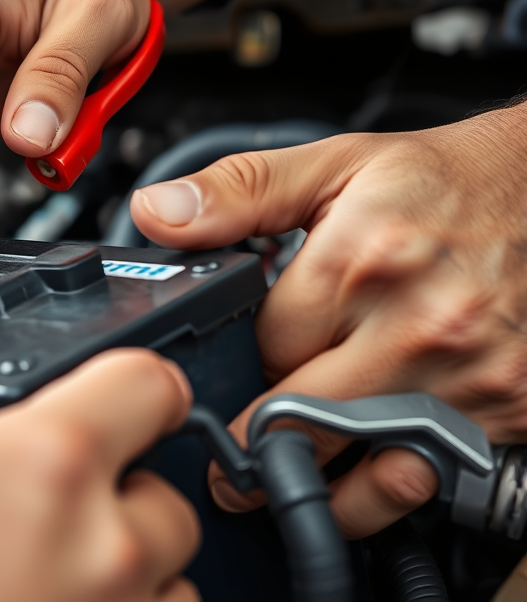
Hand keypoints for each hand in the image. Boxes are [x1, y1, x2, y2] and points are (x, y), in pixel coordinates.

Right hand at [0, 349, 198, 601]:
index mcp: (42, 463)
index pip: (148, 386)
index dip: (138, 394)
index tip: (131, 407)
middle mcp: (100, 546)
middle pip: (168, 502)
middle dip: (121, 509)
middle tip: (53, 526)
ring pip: (171, 587)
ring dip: (126, 582)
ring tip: (49, 587)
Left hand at [130, 103, 526, 538]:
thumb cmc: (441, 183)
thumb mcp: (333, 165)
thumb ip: (237, 192)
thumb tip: (155, 213)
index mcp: (362, 259)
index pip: (263, 349)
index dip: (243, 360)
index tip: (243, 359)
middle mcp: (419, 323)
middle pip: (301, 418)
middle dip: (262, 431)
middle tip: (240, 442)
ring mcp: (470, 375)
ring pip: (362, 465)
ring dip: (319, 472)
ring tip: (289, 467)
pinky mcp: (510, 409)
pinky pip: (428, 476)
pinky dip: (388, 481)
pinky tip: (365, 464)